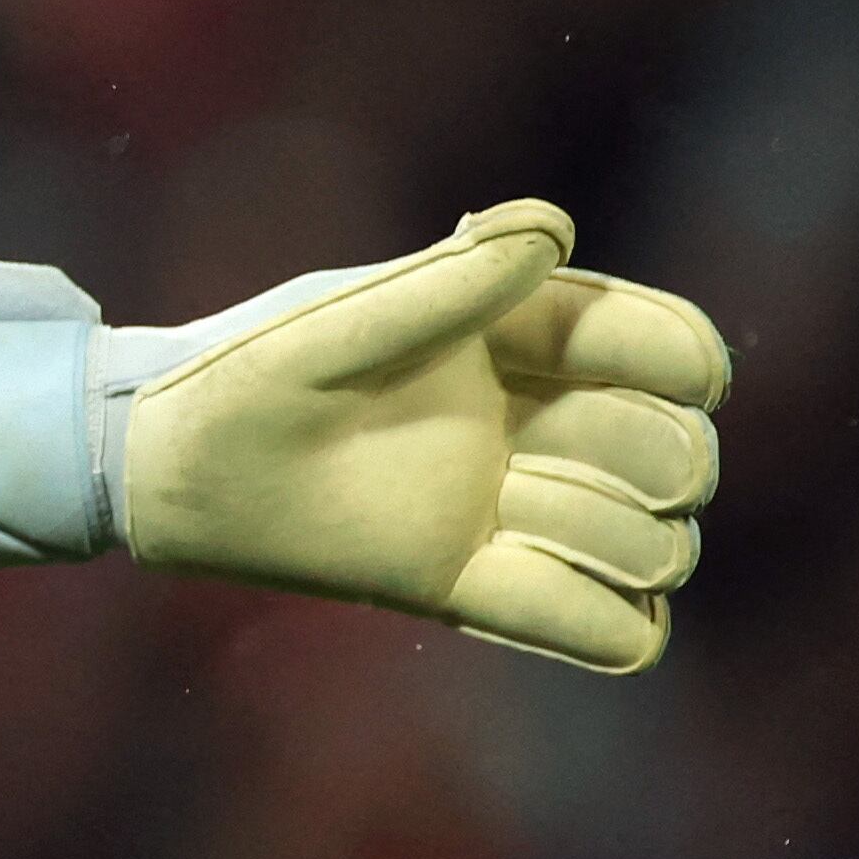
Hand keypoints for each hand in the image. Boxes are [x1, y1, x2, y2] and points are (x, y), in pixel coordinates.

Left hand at [110, 200, 727, 672]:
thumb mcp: (344, 326)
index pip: (654, 342)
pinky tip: (532, 578)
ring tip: (511, 514)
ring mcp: (510, 510)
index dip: (684, 357)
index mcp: (513, 339)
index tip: (690, 374)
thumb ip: (448, 284)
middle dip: (657, 458)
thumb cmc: (247, 373)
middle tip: (551, 458)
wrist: (168, 469)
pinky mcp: (474, 588)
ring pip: (657, 547)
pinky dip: (602, 621)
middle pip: (677, 454)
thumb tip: (554, 227)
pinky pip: (607, 631)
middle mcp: (530, 424)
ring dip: (610, 535)